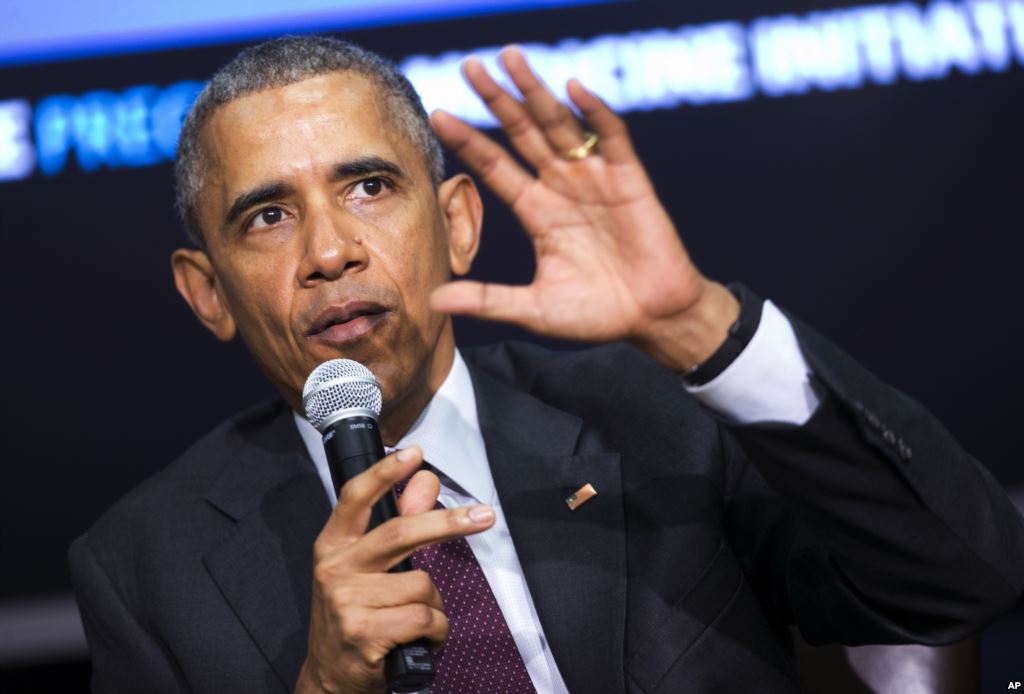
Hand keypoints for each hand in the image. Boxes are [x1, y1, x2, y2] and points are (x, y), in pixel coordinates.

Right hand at [294, 447, 494, 693]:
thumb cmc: (356, 615)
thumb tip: (426, 483)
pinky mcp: (364, 633)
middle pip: (399, 532)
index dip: (385, 472)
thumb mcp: (368, 568)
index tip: (414, 453)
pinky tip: (418, 640)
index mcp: (333, 545)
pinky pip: (425, 618)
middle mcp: (335, 569)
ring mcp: (347, 602)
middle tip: (484, 516)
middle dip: (448, 522)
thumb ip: (398, 524)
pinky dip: (435, 631)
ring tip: (416, 621)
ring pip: (422, 585)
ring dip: (434, 606)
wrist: (330, 677)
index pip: (355, 498)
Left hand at [430, 46, 738, 370]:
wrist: (653, 320)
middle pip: (523, 133)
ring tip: (512, 59)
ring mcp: (596, 180)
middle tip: (471, 66)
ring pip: (560, 126)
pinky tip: (573, 89)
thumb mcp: (534, 308)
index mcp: (538, 212)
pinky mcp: (630, 180)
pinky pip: (611, 139)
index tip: (439, 115)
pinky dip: (594, 113)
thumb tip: (433, 300)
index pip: (496, 167)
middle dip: (498, 99)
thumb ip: (487, 300)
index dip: (469, 141)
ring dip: (537, 92)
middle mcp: (562, 187)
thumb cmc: (597, 315)